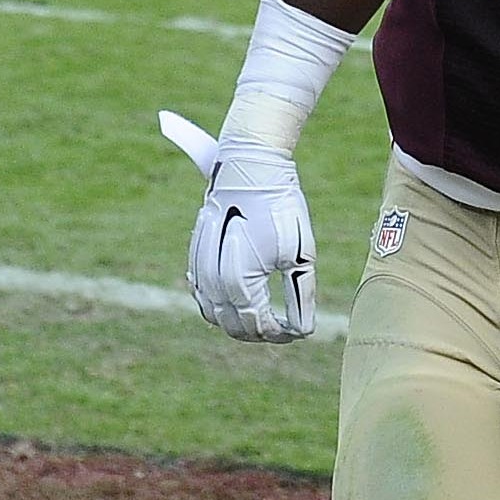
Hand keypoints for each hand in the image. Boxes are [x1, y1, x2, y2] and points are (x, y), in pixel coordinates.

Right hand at [160, 110, 315, 342]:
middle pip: (234, 326)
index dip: (282, 334)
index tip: (299, 331)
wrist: (249, 166)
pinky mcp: (196, 255)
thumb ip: (301, 295)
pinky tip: (238, 298)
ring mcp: (200, 269)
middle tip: (284, 327)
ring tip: (264, 316)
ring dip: (238, 321)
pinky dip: (219, 304)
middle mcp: (213, 282)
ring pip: (214, 314)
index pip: (260, 326)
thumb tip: (304, 329)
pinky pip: (202, 294)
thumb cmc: (279, 207)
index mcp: (240, 284)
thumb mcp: (301, 252)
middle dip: (260, 332)